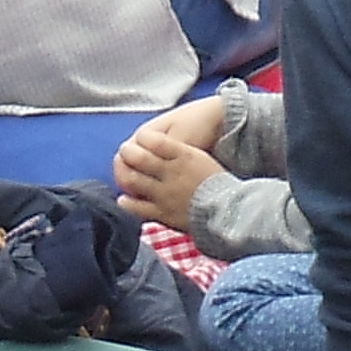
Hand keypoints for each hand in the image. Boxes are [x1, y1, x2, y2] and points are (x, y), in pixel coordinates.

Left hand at [112, 96, 232, 226]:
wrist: (229, 210)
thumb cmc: (217, 182)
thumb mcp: (201, 158)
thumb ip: (180, 152)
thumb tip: (163, 145)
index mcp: (184, 155)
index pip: (154, 141)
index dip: (142, 138)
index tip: (139, 138)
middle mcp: (171, 172)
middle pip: (140, 158)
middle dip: (128, 152)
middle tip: (124, 151)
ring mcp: (164, 193)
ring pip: (134, 180)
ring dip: (124, 173)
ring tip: (122, 171)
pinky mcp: (162, 212)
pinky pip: (138, 207)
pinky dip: (128, 202)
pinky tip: (124, 199)